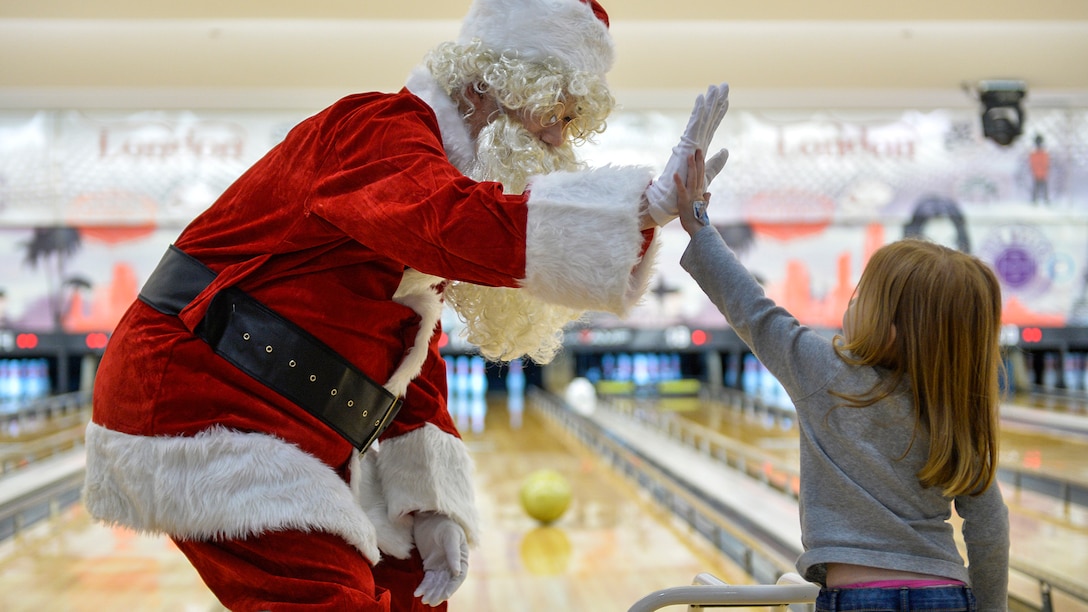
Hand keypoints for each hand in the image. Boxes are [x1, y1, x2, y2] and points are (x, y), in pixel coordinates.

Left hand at [412, 512, 469, 605]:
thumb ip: (453, 553)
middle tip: (430, 601)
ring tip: (424, 600)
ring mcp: (440, 565)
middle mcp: (452, 564)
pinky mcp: (429, 564)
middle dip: (439, 593)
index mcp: (461, 558)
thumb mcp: (450, 536)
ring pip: (436, 583)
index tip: (445, 595)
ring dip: (431, 592)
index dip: (452, 587)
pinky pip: (427, 579)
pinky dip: (423, 586)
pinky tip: (418, 593)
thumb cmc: (445, 523)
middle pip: (446, 583)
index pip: (458, 577)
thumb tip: (457, 571)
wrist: (430, 515)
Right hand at [644, 83, 729, 224]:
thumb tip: (726, 150)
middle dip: (716, 101)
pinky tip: (702, 98)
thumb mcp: (707, 173)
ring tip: (715, 86)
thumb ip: (717, 162)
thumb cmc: (687, 188)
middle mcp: (696, 141)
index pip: (713, 125)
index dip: (720, 112)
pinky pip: (694, 124)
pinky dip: (698, 111)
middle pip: (709, 117)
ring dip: (709, 102)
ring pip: (703, 118)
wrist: (673, 197)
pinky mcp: (686, 144)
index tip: (726, 99)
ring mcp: (690, 141)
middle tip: (723, 84)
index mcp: (700, 146)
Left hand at [675, 149, 711, 236]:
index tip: (700, 154)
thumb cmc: (698, 220)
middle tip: (697, 149)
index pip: (701, 175)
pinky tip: (675, 174)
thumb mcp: (702, 208)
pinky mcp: (684, 200)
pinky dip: (678, 182)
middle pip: (698, 173)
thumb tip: (708, 193)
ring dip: (690, 166)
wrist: (698, 229)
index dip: (701, 164)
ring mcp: (691, 195)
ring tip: (689, 155)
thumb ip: (705, 199)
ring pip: (691, 177)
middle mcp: (697, 191)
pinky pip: (681, 189)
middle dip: (698, 160)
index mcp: (700, 192)